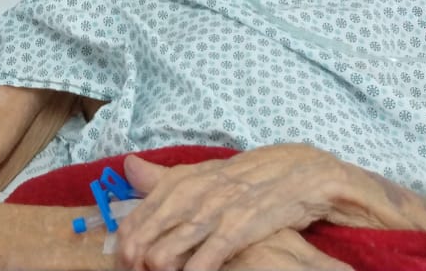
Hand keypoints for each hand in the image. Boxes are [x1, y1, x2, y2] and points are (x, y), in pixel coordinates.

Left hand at [115, 146, 346, 270]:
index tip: (119, 249)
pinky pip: (215, 248)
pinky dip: (198, 265)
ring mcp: (225, 204)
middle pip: (158, 220)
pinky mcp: (246, 222)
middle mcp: (204, 187)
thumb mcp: (209, 174)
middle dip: (139, 247)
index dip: (131, 227)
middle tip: (128, 266)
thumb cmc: (253, 178)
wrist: (306, 173)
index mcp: (192, 175)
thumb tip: (128, 166)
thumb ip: (169, 176)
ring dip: (162, 259)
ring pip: (181, 235)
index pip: (149, 202)